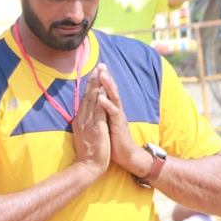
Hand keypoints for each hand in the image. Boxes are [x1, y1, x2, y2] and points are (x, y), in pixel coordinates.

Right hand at [71, 69, 110, 179]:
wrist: (87, 167)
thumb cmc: (88, 153)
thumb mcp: (84, 135)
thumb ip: (84, 124)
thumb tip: (83, 117)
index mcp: (80, 120)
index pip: (85, 100)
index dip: (90, 86)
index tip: (94, 74)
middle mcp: (82, 119)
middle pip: (88, 96)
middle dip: (93, 81)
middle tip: (98, 67)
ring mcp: (88, 123)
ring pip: (92, 100)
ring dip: (97, 86)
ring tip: (101, 73)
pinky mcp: (96, 128)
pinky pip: (99, 111)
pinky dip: (101, 100)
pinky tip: (103, 90)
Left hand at [94, 63, 152, 178]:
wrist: (126, 155)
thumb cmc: (114, 140)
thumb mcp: (106, 124)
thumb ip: (102, 113)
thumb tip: (95, 105)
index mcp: (112, 110)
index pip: (106, 92)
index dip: (102, 80)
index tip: (96, 68)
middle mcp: (116, 111)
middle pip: (111, 91)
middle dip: (106, 77)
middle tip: (101, 65)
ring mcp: (118, 117)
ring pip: (114, 98)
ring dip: (108, 86)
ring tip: (102, 75)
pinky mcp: (119, 125)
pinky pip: (113, 113)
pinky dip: (107, 104)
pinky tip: (101, 97)